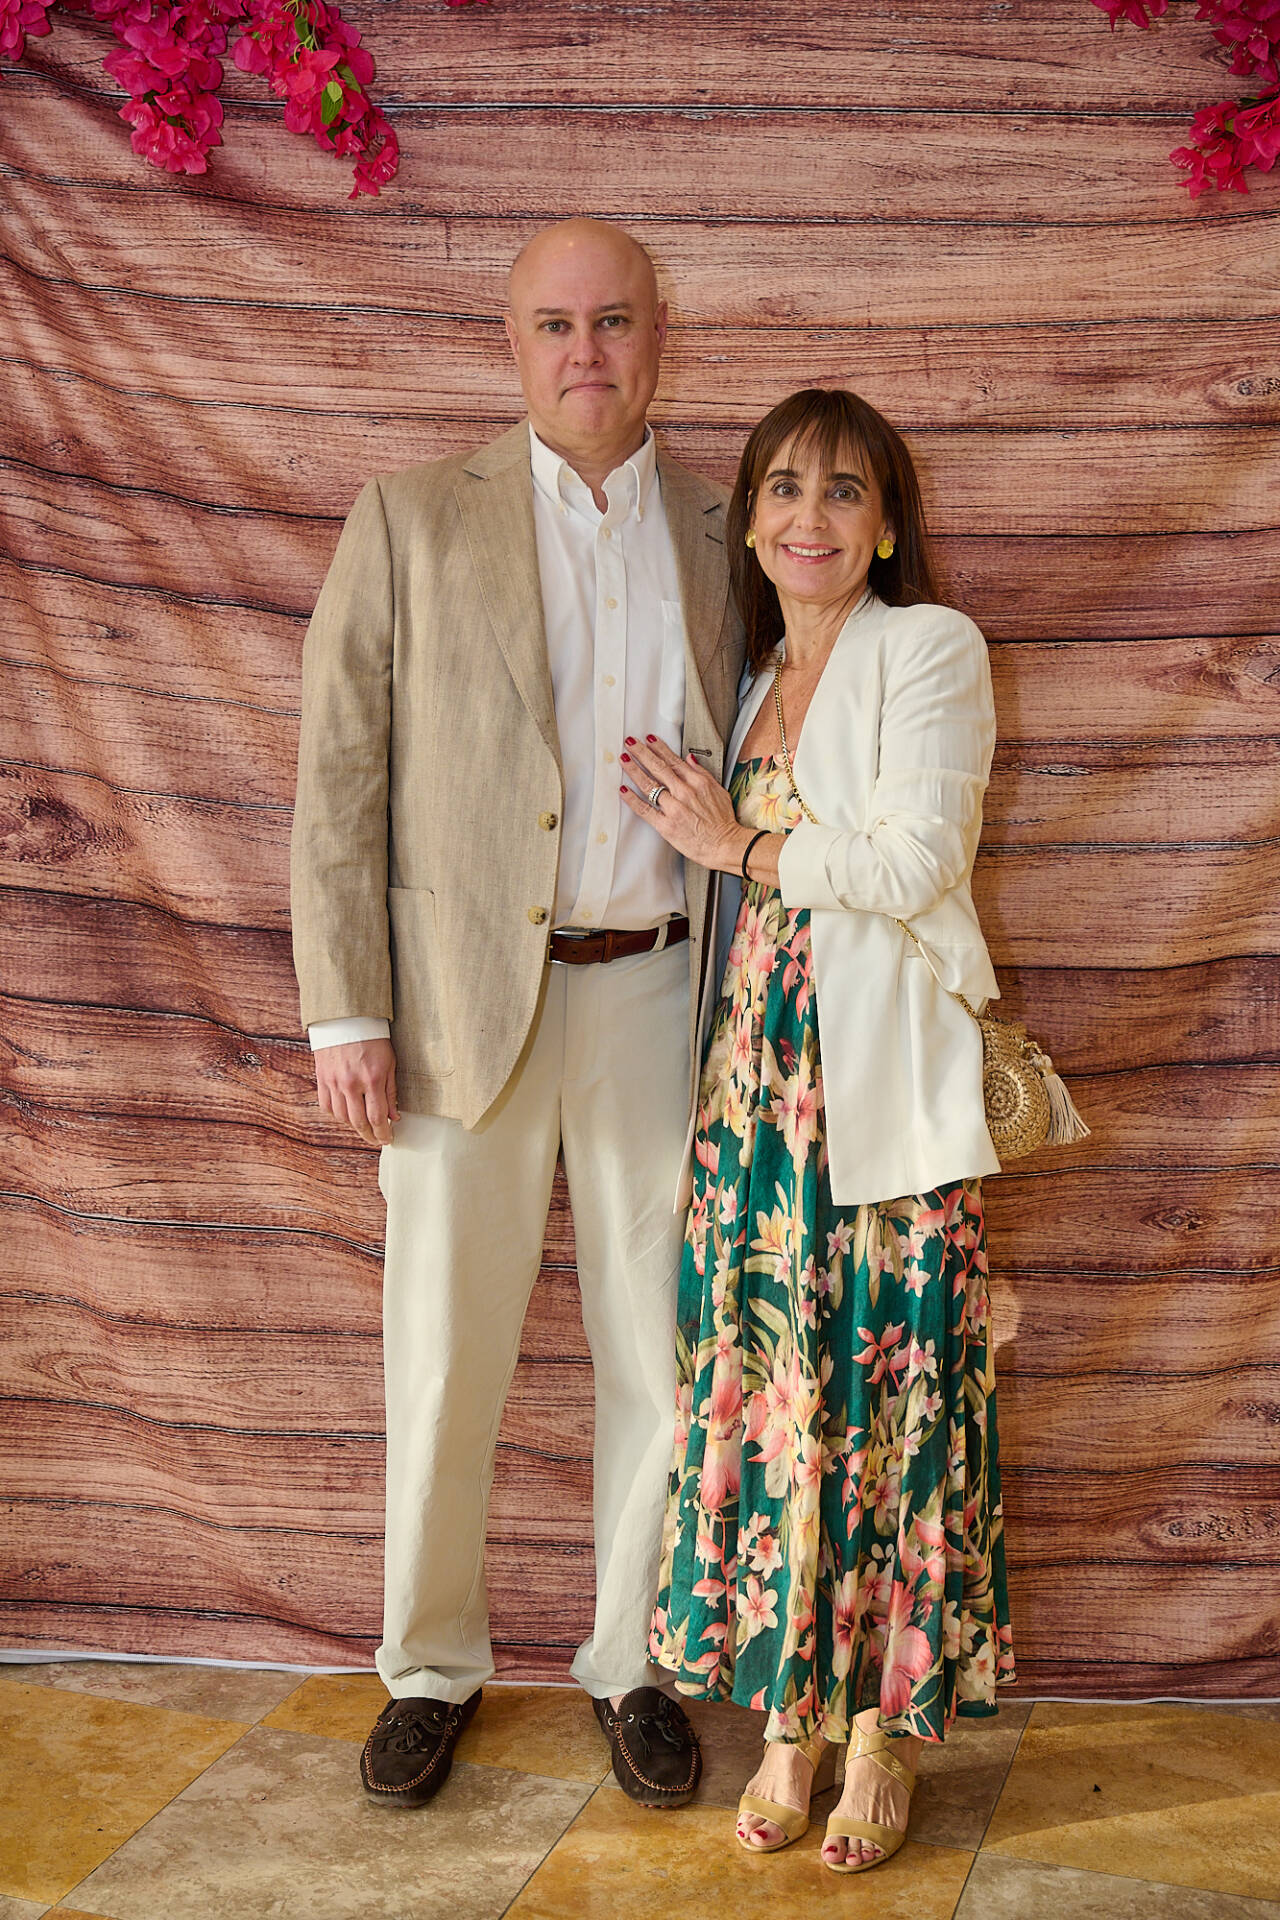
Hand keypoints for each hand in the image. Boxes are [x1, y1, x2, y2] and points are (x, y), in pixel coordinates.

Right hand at [314, 1038, 399, 1145]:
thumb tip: (394, 1116)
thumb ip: (391, 1092)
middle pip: (359, 1122)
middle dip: (369, 1135)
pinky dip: (336, 1113)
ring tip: (363, 1126)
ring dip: (353, 1126)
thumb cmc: (372, 1038)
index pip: (378, 1117)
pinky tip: (346, 1112)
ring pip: (342, 1117)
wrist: (346, 1019)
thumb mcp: (389, 1063)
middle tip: (376, 1139)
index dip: (383, 1133)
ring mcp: (334, 1082)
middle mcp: (351, 1084)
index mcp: (372, 1079)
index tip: (387, 1139)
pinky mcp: (322, 1078)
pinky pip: (327, 1106)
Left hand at [619, 735, 745, 871]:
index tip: (650, 740)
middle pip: (658, 768)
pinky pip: (644, 809)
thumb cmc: (723, 822)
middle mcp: (684, 792)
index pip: (674, 761)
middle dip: (642, 752)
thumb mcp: (719, 791)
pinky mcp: (666, 825)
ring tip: (624, 760)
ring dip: (634, 770)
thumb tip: (690, 759)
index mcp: (697, 782)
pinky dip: (632, 799)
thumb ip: (703, 774)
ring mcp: (674, 808)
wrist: (725, 845)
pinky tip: (623, 790)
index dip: (659, 748)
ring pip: (649, 785)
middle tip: (630, 743)